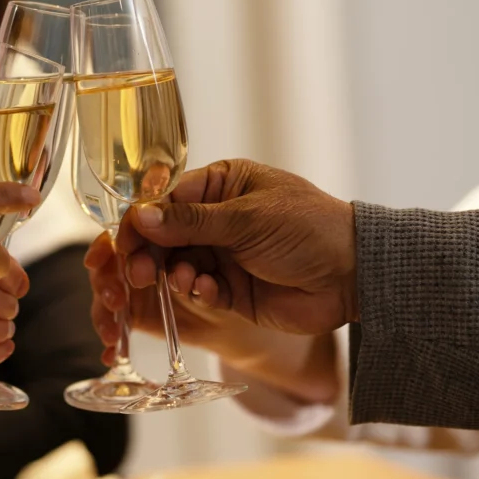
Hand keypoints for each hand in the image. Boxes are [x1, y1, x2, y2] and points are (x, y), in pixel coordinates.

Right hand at [115, 160, 356, 337]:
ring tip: (185, 282)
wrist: (354, 275)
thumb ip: (190, 221)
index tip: (124, 243)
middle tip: (139, 273)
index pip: (166, 201)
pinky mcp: (231, 290)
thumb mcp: (246, 218)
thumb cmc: (308, 228)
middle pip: (165, 237)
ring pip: (177, 266)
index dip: (142, 223)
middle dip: (150, 255)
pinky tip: (209, 291)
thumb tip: (140, 217)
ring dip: (174, 275)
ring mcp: (223, 255)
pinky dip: (198, 292)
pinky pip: (199, 291)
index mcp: (221, 186)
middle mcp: (217, 219)